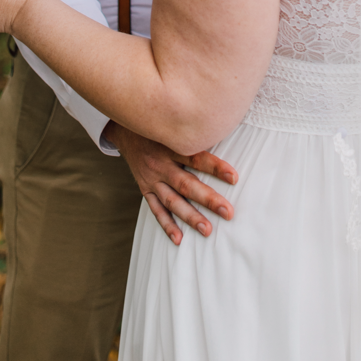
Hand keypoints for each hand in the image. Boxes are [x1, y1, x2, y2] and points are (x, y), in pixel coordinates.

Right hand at [105, 122, 236, 245]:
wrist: (125, 128)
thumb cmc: (158, 125)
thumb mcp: (173, 122)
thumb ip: (193, 132)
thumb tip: (223, 128)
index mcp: (171, 145)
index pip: (196, 157)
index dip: (215, 167)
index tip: (234, 178)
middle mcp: (161, 164)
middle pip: (186, 184)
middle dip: (208, 199)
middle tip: (228, 212)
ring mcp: (152, 178)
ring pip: (172, 200)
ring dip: (190, 216)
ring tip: (207, 230)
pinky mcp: (145, 188)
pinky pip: (156, 209)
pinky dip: (167, 224)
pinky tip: (179, 238)